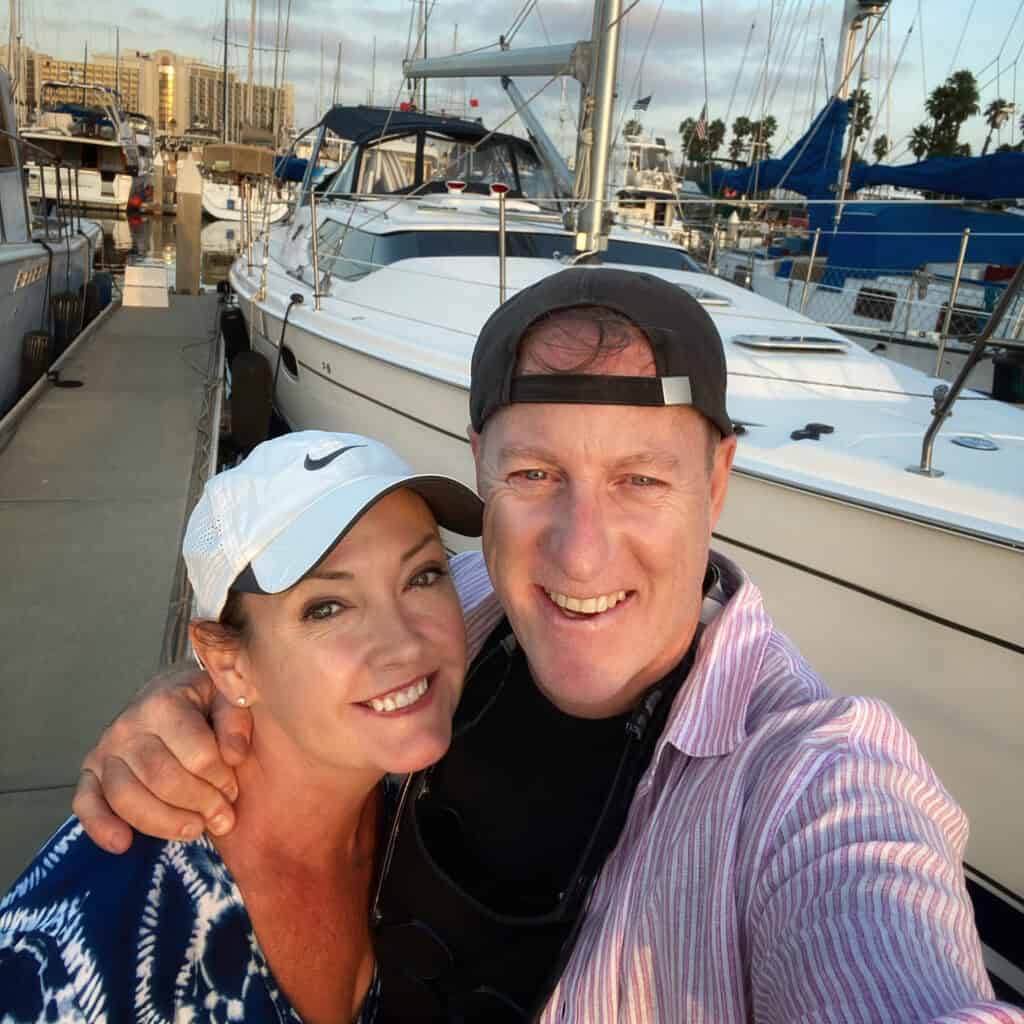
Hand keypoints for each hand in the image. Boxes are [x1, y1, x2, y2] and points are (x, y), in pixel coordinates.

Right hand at [72, 662, 252, 852]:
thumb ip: (236, 722)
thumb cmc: (203, 700)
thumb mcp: (228, 697)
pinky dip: (100, 827)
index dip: (220, 779)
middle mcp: (128, 726)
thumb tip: (234, 756)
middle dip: (199, 804)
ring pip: (127, 797)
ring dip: (165, 822)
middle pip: (162, 779)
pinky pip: (85, 803)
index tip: (234, 790)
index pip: (197, 754)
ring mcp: (105, 750)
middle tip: (222, 817)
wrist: (169, 693)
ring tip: (196, 830)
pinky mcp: (91, 772)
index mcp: (165, 703)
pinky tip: (123, 844)